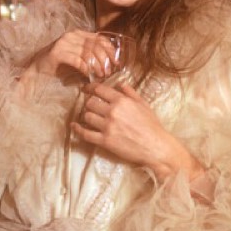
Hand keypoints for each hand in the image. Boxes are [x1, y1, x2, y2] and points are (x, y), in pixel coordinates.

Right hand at [33, 30, 114, 78]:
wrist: (38, 68)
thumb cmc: (60, 64)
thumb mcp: (79, 56)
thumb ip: (91, 54)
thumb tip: (110, 63)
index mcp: (79, 34)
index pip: (100, 39)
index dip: (111, 50)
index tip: (116, 62)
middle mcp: (72, 35)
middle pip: (95, 46)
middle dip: (105, 60)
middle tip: (108, 72)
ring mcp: (64, 43)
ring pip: (87, 53)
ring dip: (96, 66)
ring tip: (100, 75)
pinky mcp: (57, 53)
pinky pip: (77, 60)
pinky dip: (85, 68)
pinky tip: (88, 75)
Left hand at [72, 82, 187, 174]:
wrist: (155, 147)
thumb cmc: (152, 125)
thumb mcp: (143, 104)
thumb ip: (130, 92)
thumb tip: (119, 84)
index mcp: (122, 101)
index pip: (99, 90)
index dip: (90, 88)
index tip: (86, 89)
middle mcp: (112, 111)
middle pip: (90, 103)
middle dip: (89, 103)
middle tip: (91, 106)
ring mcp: (107, 127)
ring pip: (87, 116)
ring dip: (86, 116)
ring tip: (89, 117)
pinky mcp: (105, 141)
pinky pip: (85, 134)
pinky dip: (78, 130)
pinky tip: (74, 126)